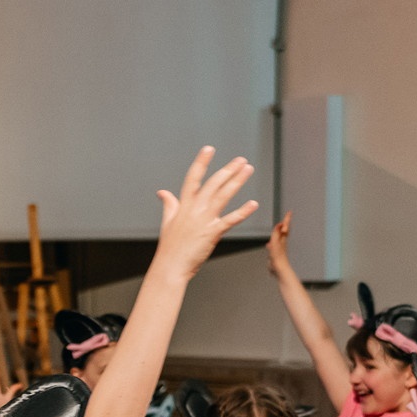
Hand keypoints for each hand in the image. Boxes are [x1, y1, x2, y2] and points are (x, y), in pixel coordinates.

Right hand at [153, 146, 258, 280]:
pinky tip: (253, 204)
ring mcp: (204, 220)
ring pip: (223, 195)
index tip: (209, 149)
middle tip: (240, 160)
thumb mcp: (167, 222)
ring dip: (237, 181)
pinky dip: (243, 212)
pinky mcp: (212, 233)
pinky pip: (230, 220)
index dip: (201, 163)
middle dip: (228, 170)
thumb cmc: (169, 248)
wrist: (170, 267)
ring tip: (248, 170)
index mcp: (183, 206)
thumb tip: (162, 192)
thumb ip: (168, 205)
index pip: (193, 178)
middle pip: (213, 183)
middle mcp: (194, 209)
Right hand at [265, 210, 291, 276]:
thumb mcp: (275, 243)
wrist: (280, 269)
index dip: (287, 219)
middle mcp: (282, 242)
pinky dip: (273, 242)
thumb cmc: (278, 258)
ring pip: (280, 237)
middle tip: (287, 217)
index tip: (289, 212)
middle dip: (285, 224)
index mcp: (282, 239)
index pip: (285, 226)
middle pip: (284, 231)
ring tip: (280, 227)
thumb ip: (276, 233)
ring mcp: (279, 248)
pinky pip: (275, 245)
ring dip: (279, 231)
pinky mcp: (276, 253)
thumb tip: (280, 224)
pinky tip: (270, 244)